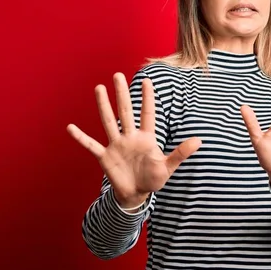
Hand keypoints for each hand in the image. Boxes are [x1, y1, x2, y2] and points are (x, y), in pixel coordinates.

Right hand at [67, 73, 201, 208]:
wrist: (136, 194)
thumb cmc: (153, 179)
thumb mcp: (168, 167)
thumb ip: (181, 153)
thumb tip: (199, 141)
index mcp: (147, 138)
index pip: (148, 114)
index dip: (147, 98)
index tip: (147, 80)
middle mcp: (130, 137)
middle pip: (126, 112)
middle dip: (122, 94)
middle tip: (118, 75)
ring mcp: (116, 145)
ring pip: (109, 121)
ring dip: (103, 106)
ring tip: (99, 88)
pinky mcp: (105, 156)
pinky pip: (91, 145)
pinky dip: (81, 138)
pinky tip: (70, 127)